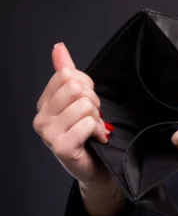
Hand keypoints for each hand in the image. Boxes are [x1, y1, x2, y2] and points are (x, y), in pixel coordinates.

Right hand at [32, 42, 112, 185]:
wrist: (96, 167)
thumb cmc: (87, 134)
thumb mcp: (78, 100)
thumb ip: (67, 73)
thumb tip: (59, 48)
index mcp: (45, 103)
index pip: (66, 75)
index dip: (87, 85)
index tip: (88, 102)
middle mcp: (41, 117)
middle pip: (76, 88)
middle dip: (94, 102)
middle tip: (93, 117)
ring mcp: (48, 134)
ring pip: (84, 106)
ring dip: (97, 119)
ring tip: (93, 130)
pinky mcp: (61, 147)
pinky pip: (87, 124)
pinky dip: (98, 131)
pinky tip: (95, 140)